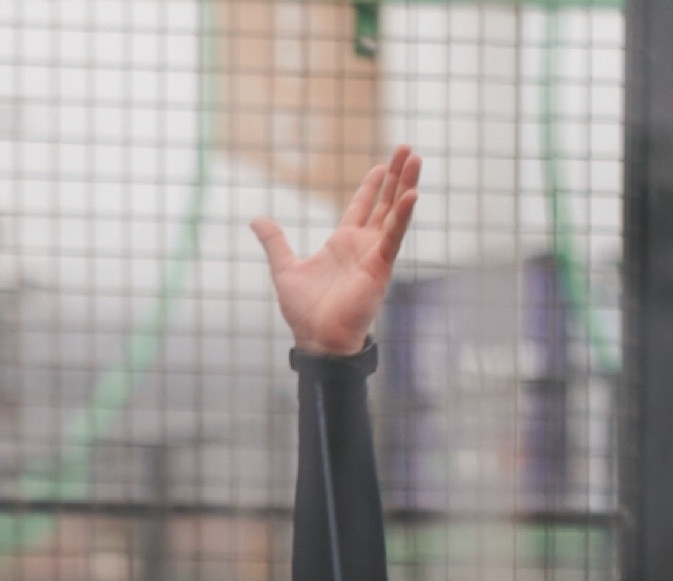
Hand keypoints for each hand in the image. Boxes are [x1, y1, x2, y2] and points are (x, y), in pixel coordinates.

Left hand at [251, 147, 421, 355]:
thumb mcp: (284, 268)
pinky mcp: (380, 267)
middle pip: (384, 202)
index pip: (362, 207)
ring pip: (394, 212)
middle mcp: (362, 246)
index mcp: (342, 244)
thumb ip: (274, 242)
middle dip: (395, 176)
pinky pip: (394, 236)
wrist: (317, 338)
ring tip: (416, 158)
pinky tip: (412, 194)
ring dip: (406, 186)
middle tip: (406, 149)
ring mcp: (374, 255)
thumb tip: (256, 220)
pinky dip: (402, 216)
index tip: (382, 164)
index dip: (372, 186)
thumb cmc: (305, 312)